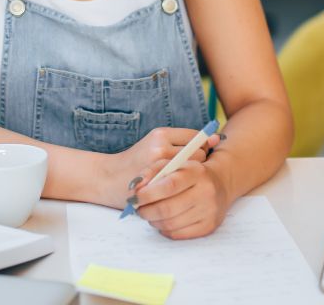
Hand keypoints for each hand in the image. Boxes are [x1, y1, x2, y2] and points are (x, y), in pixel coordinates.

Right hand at [98, 127, 220, 208]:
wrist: (107, 179)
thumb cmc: (136, 163)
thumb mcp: (154, 144)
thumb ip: (181, 142)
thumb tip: (215, 139)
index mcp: (160, 134)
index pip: (195, 137)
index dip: (199, 148)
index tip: (193, 158)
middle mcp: (160, 147)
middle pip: (199, 154)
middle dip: (198, 164)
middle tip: (186, 172)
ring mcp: (159, 166)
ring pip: (194, 170)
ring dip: (192, 176)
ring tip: (180, 180)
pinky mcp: (158, 184)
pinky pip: (184, 184)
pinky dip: (184, 187)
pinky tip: (176, 189)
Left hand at [129, 159, 229, 239]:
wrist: (219, 184)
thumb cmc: (189, 173)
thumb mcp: (172, 164)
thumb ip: (151, 171)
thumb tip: (134, 187)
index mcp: (196, 172)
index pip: (168, 186)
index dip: (147, 194)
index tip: (134, 197)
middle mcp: (206, 192)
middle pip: (168, 208)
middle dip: (147, 211)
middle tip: (138, 208)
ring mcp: (209, 211)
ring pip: (171, 224)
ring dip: (154, 220)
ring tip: (149, 214)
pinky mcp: (209, 226)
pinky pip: (178, 234)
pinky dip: (164, 229)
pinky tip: (162, 221)